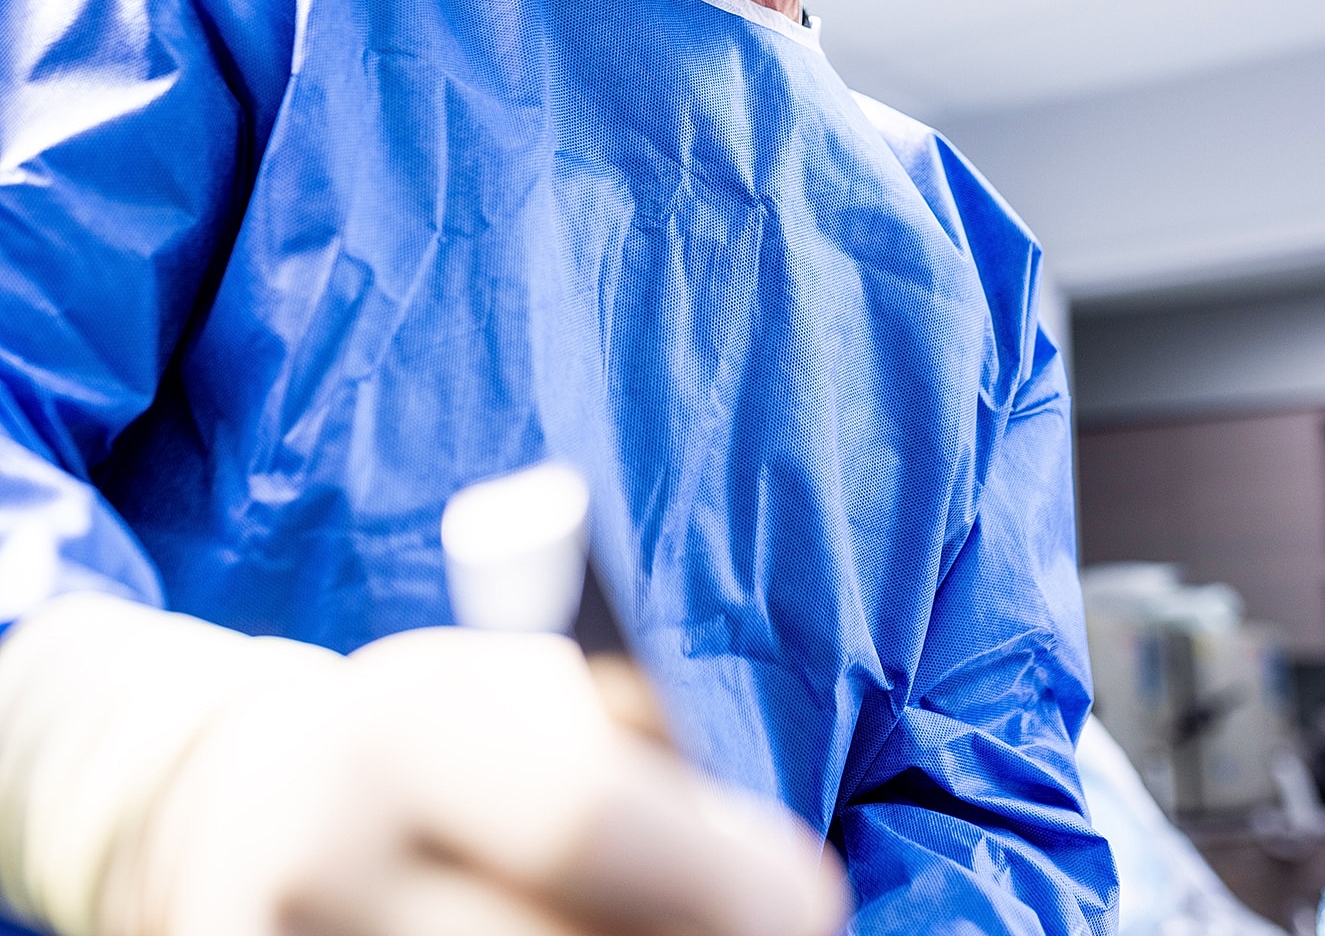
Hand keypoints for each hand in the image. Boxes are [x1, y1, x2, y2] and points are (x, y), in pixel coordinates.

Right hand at [0, 599, 849, 935]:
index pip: (584, 822)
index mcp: (400, 733)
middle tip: (750, 930)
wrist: (244, 808)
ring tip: (638, 930)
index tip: (805, 897)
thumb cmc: (432, 734)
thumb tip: (773, 884)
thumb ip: (633, 756)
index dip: (724, 879)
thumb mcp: (521, 688)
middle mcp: (324, 866)